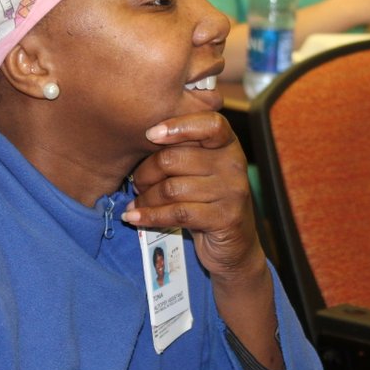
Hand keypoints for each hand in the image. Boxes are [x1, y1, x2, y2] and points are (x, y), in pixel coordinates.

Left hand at [123, 112, 263, 280]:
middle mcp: (234, 163)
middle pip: (174, 159)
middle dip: (146, 173)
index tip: (149, 135)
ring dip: (145, 199)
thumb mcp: (202, 170)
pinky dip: (150, 216)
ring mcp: (232, 191)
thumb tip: (139, 142)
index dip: (178, 126)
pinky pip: (177, 213)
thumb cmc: (208, 201)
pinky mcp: (225, 218)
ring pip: (171, 189)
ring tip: (136, 203)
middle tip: (137, 183)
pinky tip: (134, 217)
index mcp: (227, 144)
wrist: (235, 246)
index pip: (209, 123)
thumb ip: (182, 151)